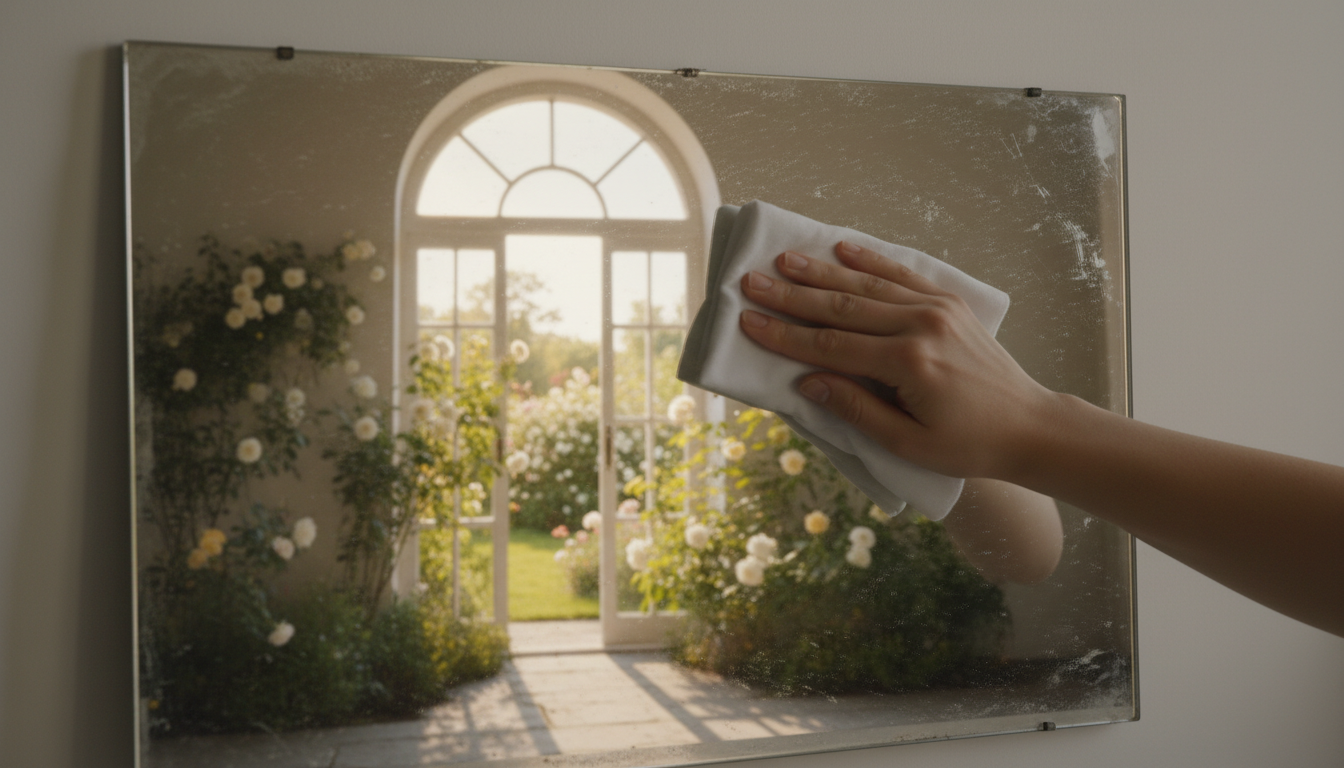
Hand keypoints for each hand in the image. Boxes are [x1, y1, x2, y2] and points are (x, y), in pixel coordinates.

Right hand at [738, 241, 1061, 479]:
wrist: (1029, 427)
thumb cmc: (968, 445)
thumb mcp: (907, 442)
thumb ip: (855, 407)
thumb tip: (806, 381)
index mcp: (909, 362)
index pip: (832, 345)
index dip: (786, 334)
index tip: (748, 321)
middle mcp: (922, 325)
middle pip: (843, 306)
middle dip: (792, 295)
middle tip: (751, 282)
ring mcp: (938, 308)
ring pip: (868, 284)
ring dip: (822, 271)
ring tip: (783, 260)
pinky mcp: (948, 303)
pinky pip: (900, 275)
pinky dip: (870, 260)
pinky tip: (841, 248)